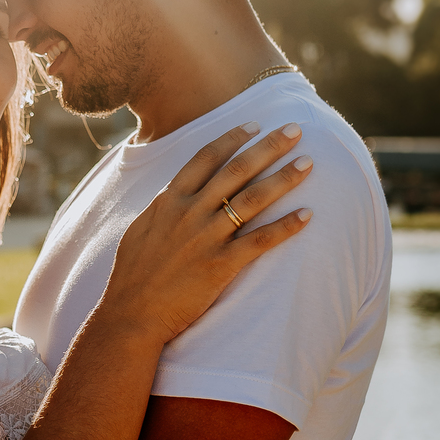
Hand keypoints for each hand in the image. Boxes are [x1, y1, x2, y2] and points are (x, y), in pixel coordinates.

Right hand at [102, 121, 313, 346]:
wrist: (131, 314)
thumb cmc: (132, 276)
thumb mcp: (141, 230)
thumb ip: (163, 210)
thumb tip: (173, 196)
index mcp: (169, 201)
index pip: (205, 158)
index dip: (232, 138)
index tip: (254, 125)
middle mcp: (190, 213)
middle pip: (236, 170)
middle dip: (269, 147)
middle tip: (295, 129)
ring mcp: (206, 238)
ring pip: (253, 199)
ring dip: (284, 178)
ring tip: (309, 163)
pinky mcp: (220, 265)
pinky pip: (260, 241)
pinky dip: (286, 227)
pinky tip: (307, 215)